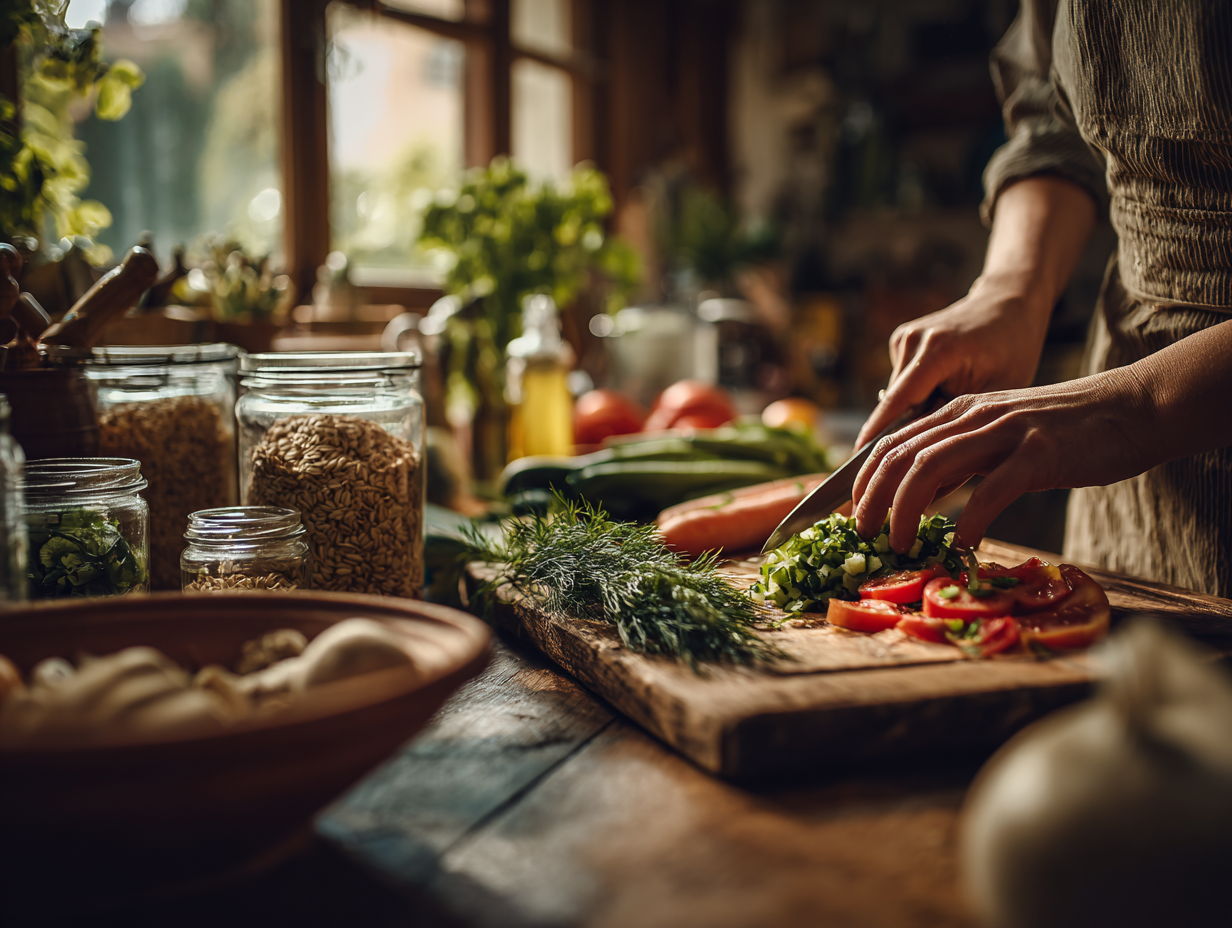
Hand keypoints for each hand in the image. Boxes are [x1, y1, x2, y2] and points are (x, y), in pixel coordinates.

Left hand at [852, 371, 1155, 551]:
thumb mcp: (998, 437)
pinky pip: (991, 490)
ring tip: (899, 544)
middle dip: (871, 500)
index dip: (861, 481)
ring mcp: (1004, 432)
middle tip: (862, 537)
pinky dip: (970, 522)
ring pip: (930, 469)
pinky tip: (964, 545)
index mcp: (957, 411)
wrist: (1131, 410)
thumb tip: (920, 496)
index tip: (849, 516)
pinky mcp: (1039, 453)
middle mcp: (972, 416)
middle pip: (900, 457)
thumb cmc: (1065, 432)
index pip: (890, 444)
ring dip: (905, 511)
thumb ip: (959, 460)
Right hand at [854, 276, 1051, 447]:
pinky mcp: (901, 340)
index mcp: (939, 350)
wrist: (1007, 305)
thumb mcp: (997, 393)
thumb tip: (924, 457)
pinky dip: (916, 396)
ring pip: (897, 395)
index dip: (878, 434)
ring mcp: (904, 338)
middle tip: (919, 462)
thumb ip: (958, 422)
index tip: (861, 462)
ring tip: (946, 416)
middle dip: (902, 432)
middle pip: (895, 402)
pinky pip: (902, 383)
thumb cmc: (1011, 351)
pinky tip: (942, 391)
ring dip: (913, 413)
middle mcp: (914, 340)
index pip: (899, 402)